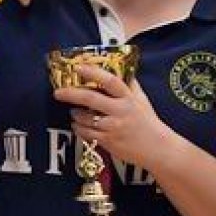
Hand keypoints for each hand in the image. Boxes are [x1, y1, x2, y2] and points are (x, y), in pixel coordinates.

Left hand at [53, 65, 169, 169]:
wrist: (156, 148)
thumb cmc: (147, 121)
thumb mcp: (142, 99)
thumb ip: (130, 84)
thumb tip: (122, 67)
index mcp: (128, 98)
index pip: (110, 81)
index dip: (93, 73)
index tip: (78, 67)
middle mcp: (120, 111)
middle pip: (91, 98)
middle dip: (71, 94)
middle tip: (58, 92)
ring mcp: (113, 127)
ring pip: (85, 118)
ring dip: (75, 114)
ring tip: (74, 112)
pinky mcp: (108, 141)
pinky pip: (86, 133)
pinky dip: (78, 128)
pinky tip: (78, 125)